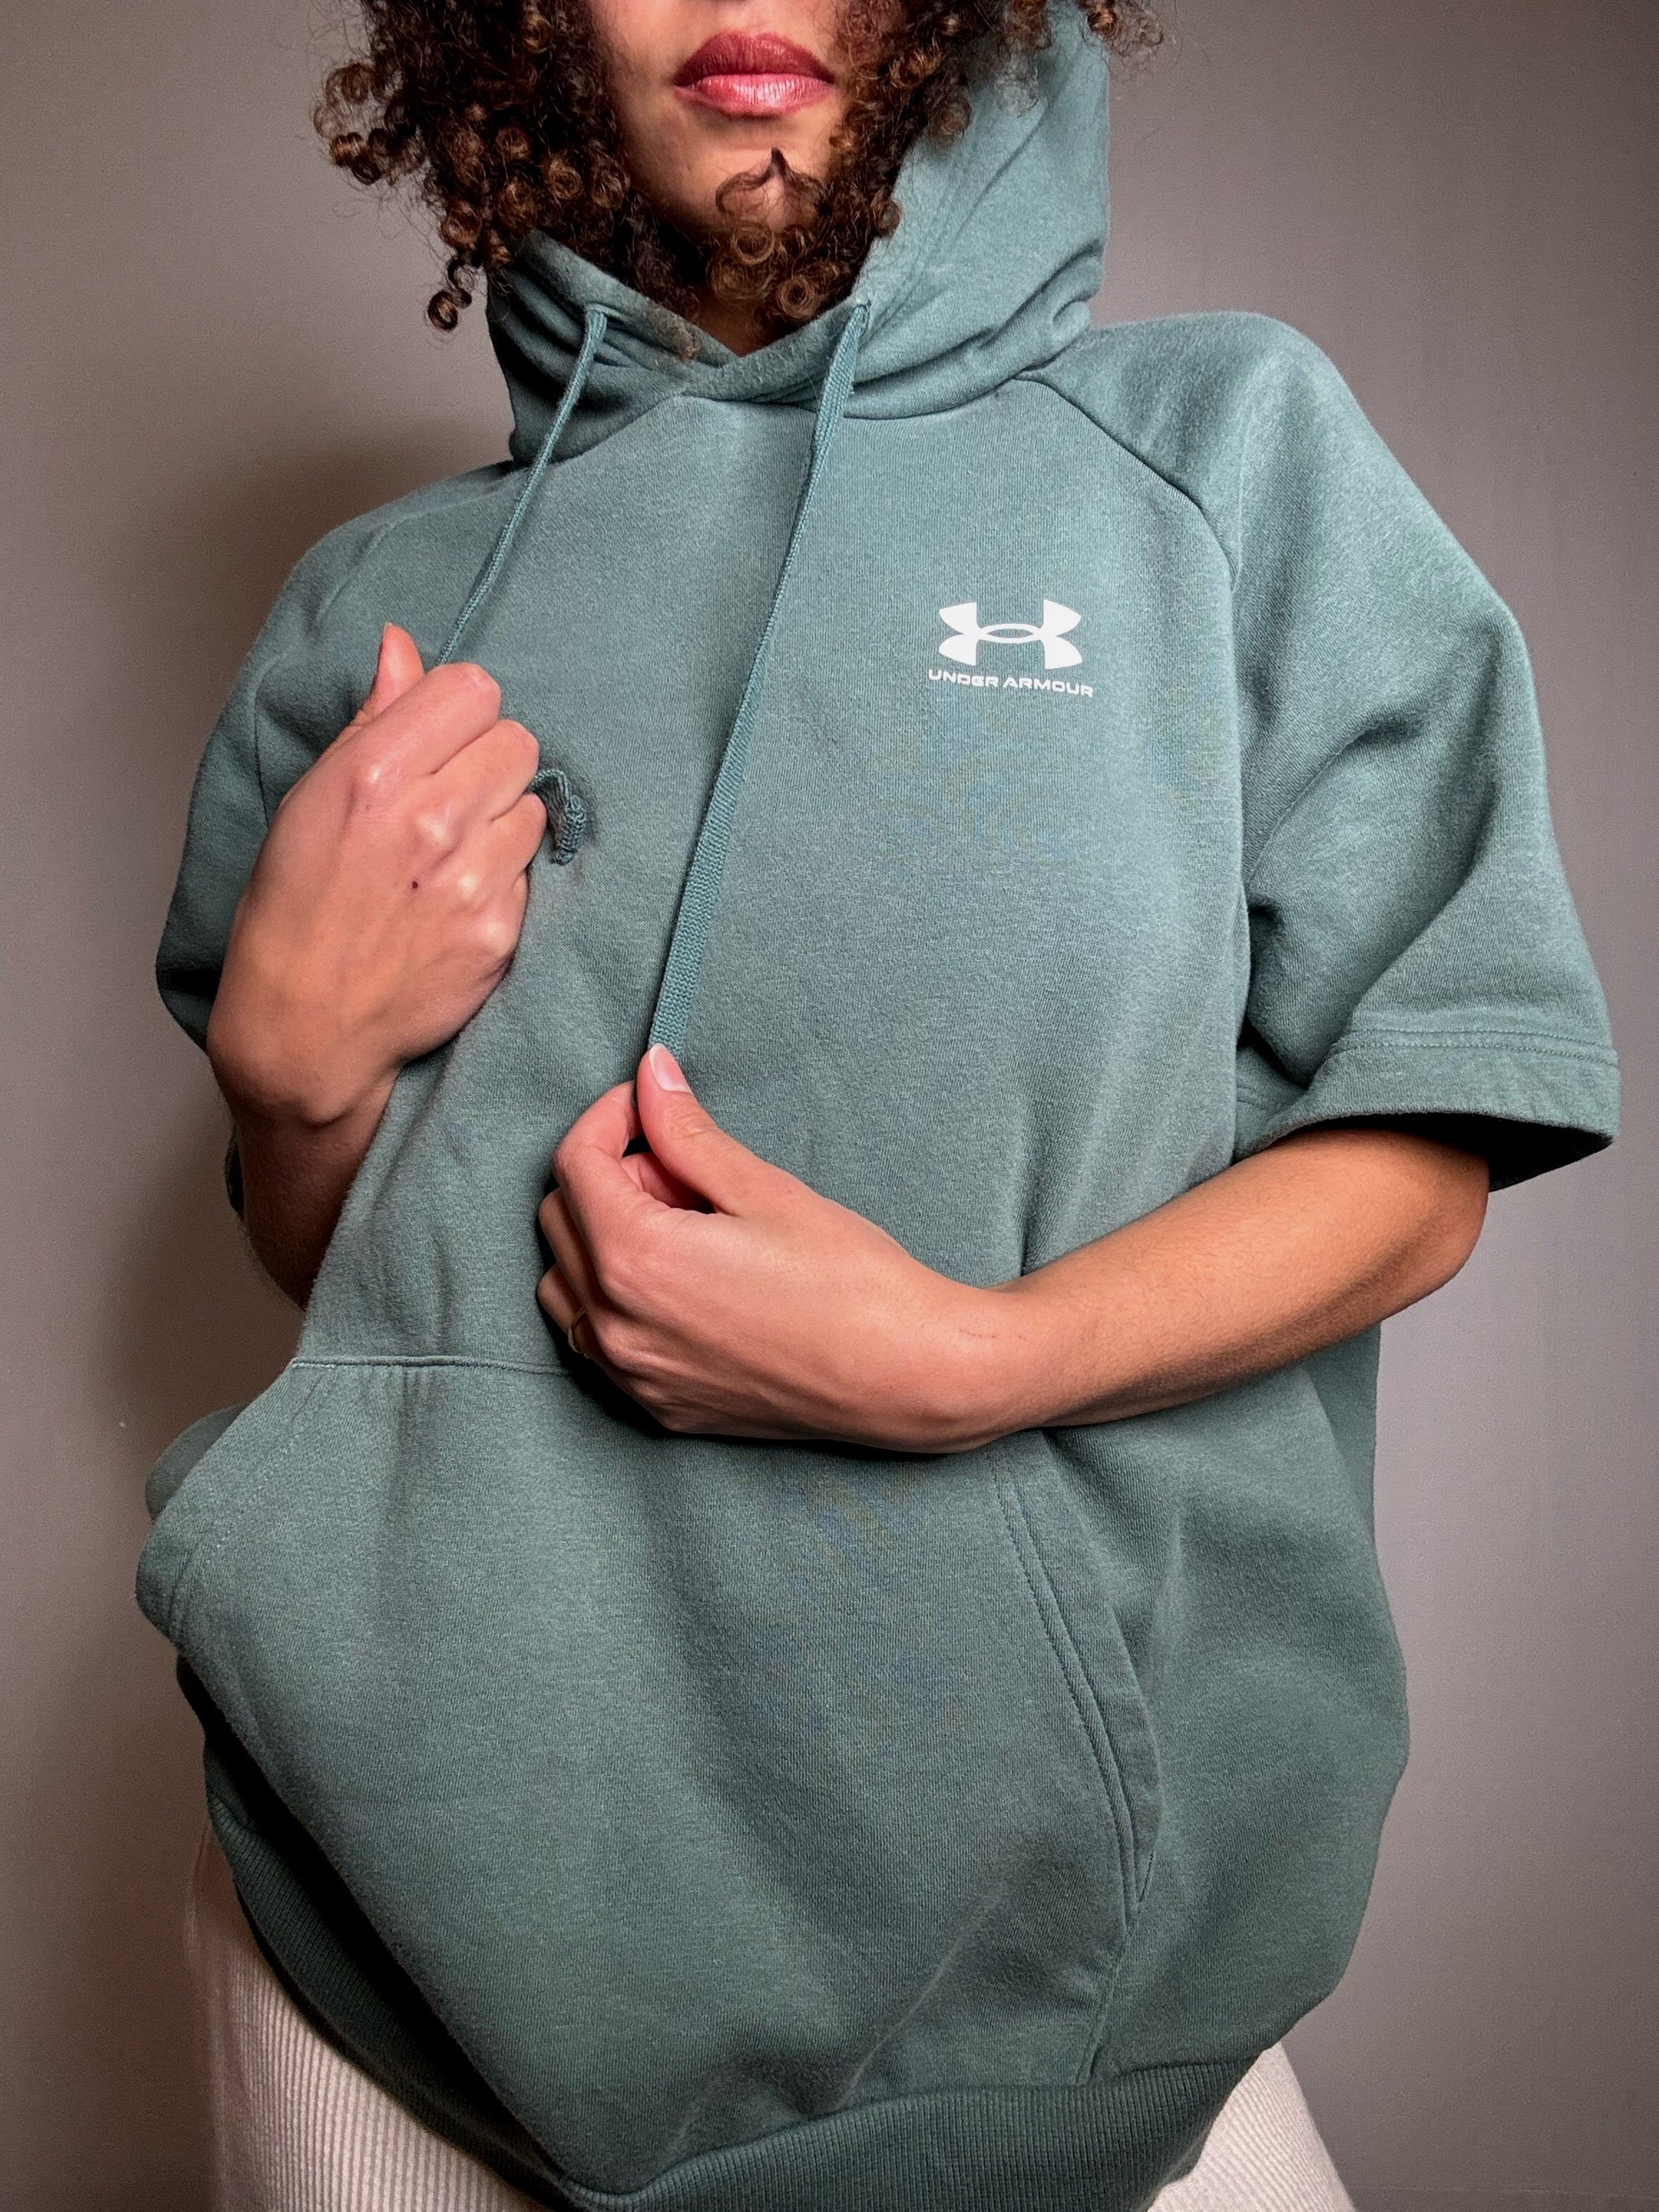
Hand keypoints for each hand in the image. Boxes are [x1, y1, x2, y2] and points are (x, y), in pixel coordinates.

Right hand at [206, 624, 547, 1128]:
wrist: (306, 1027)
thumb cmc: (293, 909)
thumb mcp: (309, 800)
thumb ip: (372, 718)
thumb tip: (402, 645)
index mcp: (372, 773)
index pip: (473, 690)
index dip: (459, 712)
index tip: (440, 739)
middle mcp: (428, 819)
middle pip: (516, 740)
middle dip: (487, 761)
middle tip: (449, 797)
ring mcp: (470, 879)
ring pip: (531, 805)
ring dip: (501, 820)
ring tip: (450, 852)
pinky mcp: (499, 929)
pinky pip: (529, 871)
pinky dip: (502, 877)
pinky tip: (457, 899)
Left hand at [536, 1046, 1005, 1450]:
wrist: (905, 1375)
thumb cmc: (849, 1280)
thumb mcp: (765, 1190)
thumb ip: (686, 1133)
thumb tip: (649, 1077)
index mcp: (636, 1260)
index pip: (576, 1165)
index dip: (609, 1118)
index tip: (650, 1105)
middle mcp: (617, 1325)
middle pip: (562, 1220)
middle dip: (610, 1177)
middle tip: (685, 1169)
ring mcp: (632, 1374)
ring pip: (566, 1284)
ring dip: (603, 1240)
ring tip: (685, 1228)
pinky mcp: (657, 1406)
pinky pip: (597, 1338)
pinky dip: (615, 1297)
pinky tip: (682, 1282)